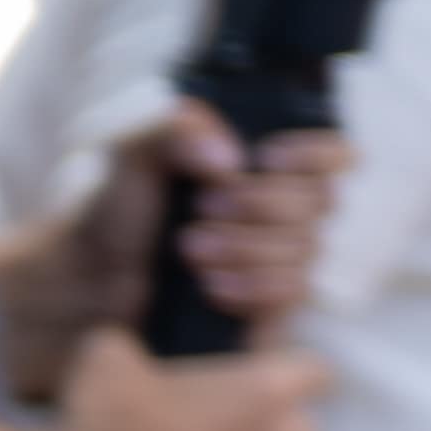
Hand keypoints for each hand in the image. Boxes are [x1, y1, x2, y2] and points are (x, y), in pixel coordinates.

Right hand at [62, 321, 325, 430]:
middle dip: (263, 426)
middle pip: (296, 428)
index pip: (314, 371)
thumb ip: (140, 350)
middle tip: (209, 426)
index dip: (285, 371)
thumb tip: (131, 353)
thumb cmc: (105, 422)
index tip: (253, 377)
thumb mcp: (109, 357)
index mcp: (265, 390)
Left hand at [95, 95, 340, 342]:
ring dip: (247, 246)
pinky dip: (253, 285)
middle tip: (202, 207)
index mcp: (264, 165)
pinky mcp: (274, 300)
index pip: (334, 154)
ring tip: (189, 248)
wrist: (96, 276)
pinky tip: (211, 286)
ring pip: (307, 247)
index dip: (316, 155)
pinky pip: (293, 291)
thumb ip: (175, 130)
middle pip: (322, 200)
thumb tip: (229, 159)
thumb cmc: (122, 208)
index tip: (266, 159)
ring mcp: (283, 256)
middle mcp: (286, 208)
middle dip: (261, 202)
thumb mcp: (135, 155)